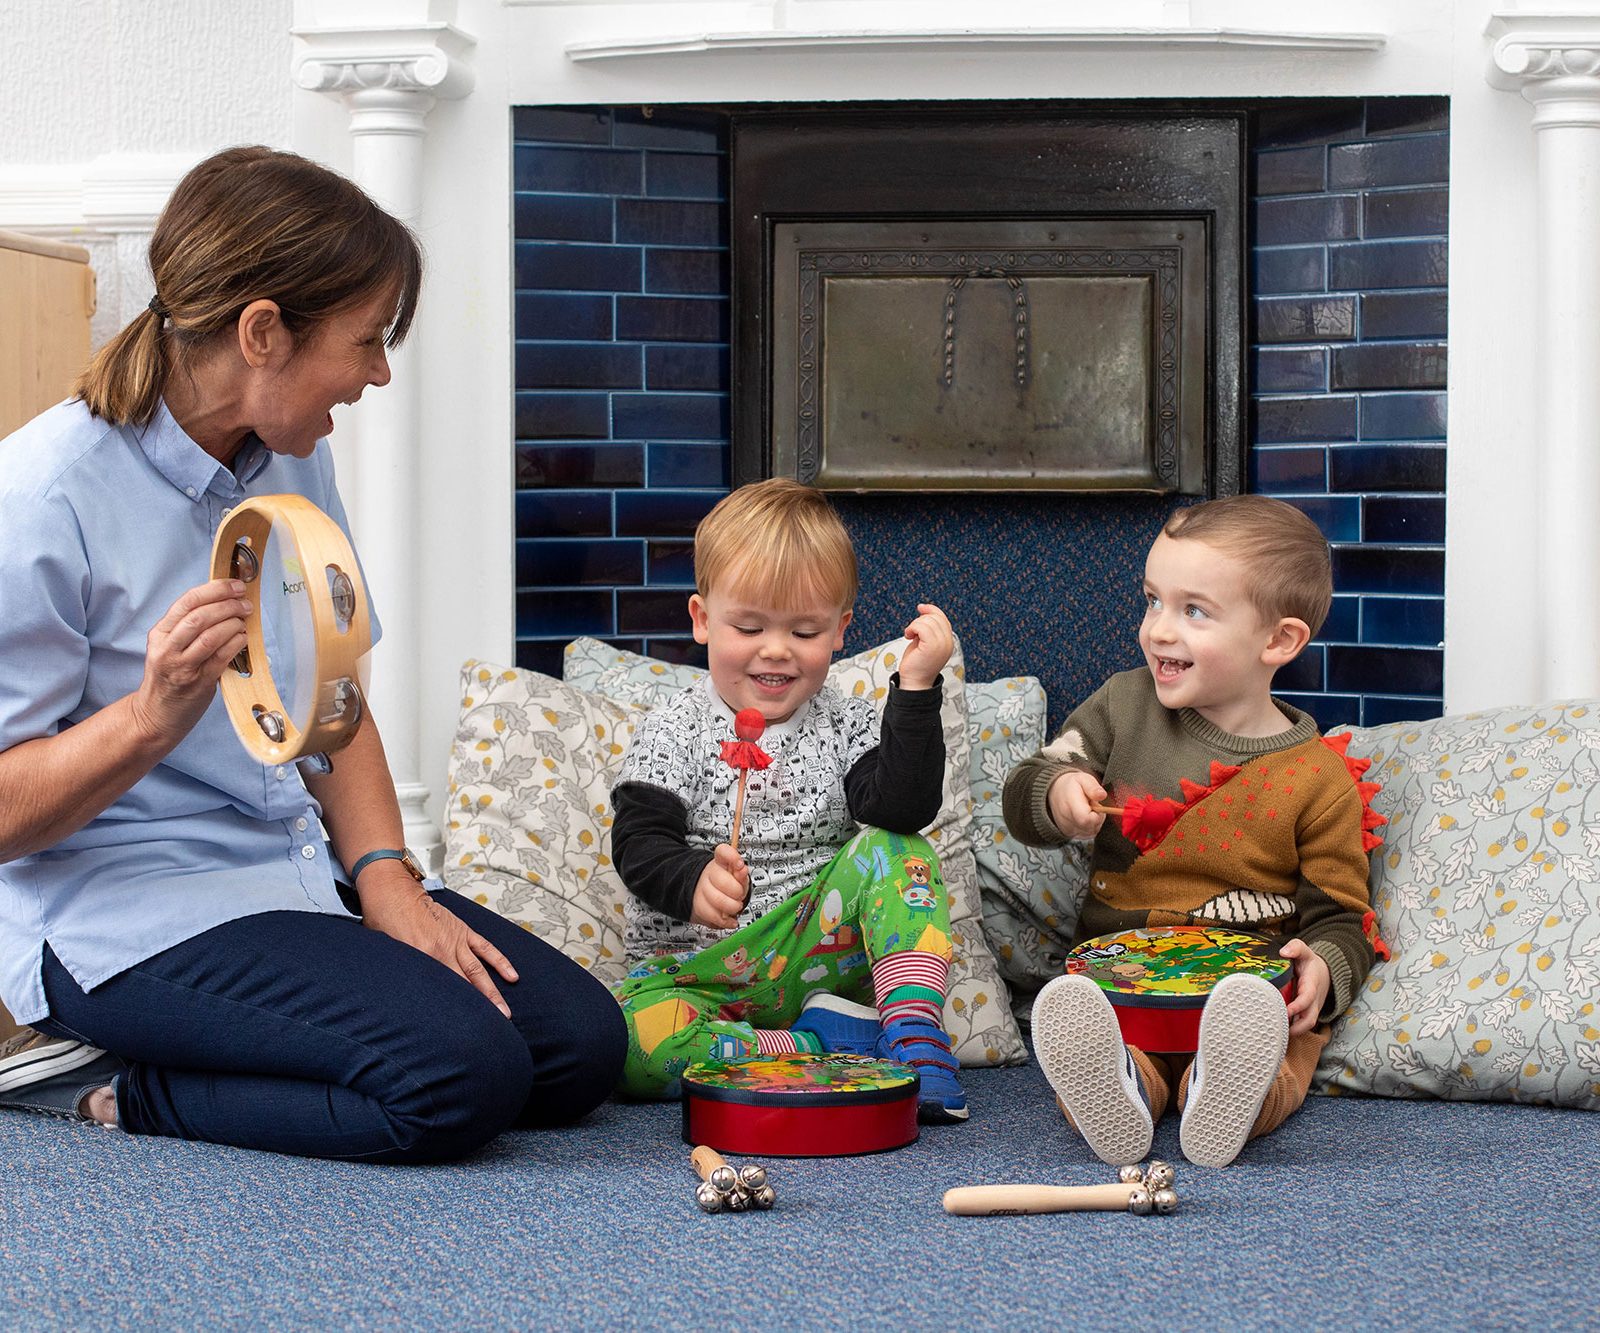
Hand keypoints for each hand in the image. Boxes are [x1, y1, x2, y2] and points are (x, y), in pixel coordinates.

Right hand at [128, 579, 251, 746]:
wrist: (155, 715)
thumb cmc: (169, 678)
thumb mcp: (170, 647)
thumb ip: (189, 627)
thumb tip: (224, 601)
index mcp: (159, 634)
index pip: (186, 602)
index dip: (214, 590)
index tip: (234, 585)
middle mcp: (166, 648)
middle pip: (199, 616)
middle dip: (227, 604)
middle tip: (244, 603)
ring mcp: (181, 667)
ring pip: (210, 635)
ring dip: (233, 623)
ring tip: (244, 620)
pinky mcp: (198, 682)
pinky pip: (221, 656)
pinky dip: (237, 643)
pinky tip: (243, 637)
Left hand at [361, 873, 518, 1017]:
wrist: (393, 893)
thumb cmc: (384, 922)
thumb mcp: (387, 953)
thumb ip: (403, 971)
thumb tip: (406, 994)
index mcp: (423, 958)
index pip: (442, 989)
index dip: (454, 1009)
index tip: (464, 1028)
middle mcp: (443, 951)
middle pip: (466, 984)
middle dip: (482, 1007)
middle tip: (495, 1026)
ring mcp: (456, 940)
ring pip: (479, 970)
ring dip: (492, 991)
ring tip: (504, 1011)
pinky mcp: (462, 931)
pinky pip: (485, 948)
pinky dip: (499, 961)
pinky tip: (512, 975)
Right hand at [691, 844, 748, 930]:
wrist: (709, 898)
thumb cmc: (729, 885)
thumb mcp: (739, 877)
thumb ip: (741, 873)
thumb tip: (742, 869)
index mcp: (721, 861)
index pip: (723, 851)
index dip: (731, 856)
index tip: (740, 864)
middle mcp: (710, 873)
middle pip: (722, 880)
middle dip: (736, 892)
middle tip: (739, 895)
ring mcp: (702, 889)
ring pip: (717, 900)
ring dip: (732, 907)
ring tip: (735, 907)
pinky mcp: (699, 906)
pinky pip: (713, 915)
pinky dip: (725, 921)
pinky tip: (730, 919)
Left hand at [899, 603, 953, 690]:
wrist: (914, 682)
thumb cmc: (916, 664)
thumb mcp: (924, 642)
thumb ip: (928, 629)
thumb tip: (924, 609)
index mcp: (948, 642)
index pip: (943, 618)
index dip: (932, 610)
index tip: (921, 608)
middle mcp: (948, 642)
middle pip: (935, 618)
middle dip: (919, 620)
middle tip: (912, 632)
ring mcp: (942, 644)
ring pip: (928, 621)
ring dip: (914, 625)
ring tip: (910, 635)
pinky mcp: (932, 646)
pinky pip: (922, 627)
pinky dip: (912, 628)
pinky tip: (908, 636)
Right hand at [1046, 769, 1106, 838]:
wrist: (1055, 791)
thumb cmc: (1070, 785)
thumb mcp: (1083, 779)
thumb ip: (1093, 787)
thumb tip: (1102, 795)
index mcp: (1070, 804)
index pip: (1086, 819)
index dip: (1098, 815)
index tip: (1097, 805)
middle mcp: (1066, 818)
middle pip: (1090, 827)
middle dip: (1097, 818)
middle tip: (1092, 806)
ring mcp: (1067, 828)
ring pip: (1090, 832)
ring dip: (1094, 823)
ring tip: (1087, 810)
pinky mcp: (1068, 833)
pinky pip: (1086, 835)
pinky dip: (1090, 827)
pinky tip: (1085, 817)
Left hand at [1279, 938, 1330, 1035]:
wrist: (1325, 972)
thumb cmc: (1310, 963)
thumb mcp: (1304, 951)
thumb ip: (1296, 947)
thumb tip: (1283, 952)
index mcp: (1311, 985)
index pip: (1307, 998)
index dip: (1298, 1007)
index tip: (1286, 1011)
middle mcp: (1313, 1000)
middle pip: (1309, 1020)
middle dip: (1296, 1028)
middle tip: (1277, 1028)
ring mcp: (1310, 1008)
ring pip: (1305, 1025)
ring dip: (1293, 1031)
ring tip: (1275, 1032)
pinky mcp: (1306, 1013)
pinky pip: (1300, 1024)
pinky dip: (1291, 1029)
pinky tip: (1276, 1029)